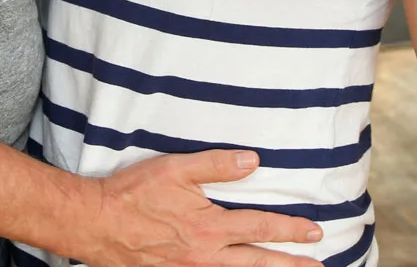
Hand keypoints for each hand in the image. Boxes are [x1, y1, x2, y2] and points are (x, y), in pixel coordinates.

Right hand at [83, 150, 322, 266]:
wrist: (97, 224)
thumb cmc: (135, 194)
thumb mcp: (176, 169)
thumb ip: (215, 165)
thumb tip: (252, 161)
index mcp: (209, 227)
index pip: (259, 228)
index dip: (290, 230)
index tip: (314, 230)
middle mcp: (206, 257)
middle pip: (258, 264)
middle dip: (291, 265)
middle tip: (319, 265)